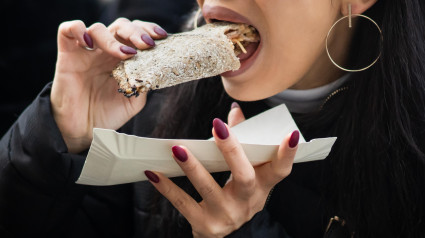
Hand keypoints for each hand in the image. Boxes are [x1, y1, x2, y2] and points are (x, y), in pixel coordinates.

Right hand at [51, 18, 167, 152]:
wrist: (83, 131)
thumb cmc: (107, 115)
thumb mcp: (133, 100)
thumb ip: (144, 84)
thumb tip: (156, 70)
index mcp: (122, 59)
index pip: (135, 33)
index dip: (148, 30)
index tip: (162, 37)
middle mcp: (105, 52)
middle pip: (120, 26)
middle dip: (136, 31)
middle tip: (147, 44)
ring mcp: (86, 52)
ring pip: (98, 28)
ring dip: (114, 38)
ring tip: (126, 54)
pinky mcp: (67, 56)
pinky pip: (67, 30)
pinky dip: (78, 29)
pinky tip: (89, 43)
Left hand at [144, 103, 298, 236]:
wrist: (220, 233)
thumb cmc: (234, 194)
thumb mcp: (244, 174)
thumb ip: (241, 142)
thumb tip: (234, 112)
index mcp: (262, 187)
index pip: (281, 171)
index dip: (287, 154)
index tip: (290, 134)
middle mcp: (248, 203)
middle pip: (245, 177)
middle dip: (232, 152)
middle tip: (218, 128)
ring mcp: (227, 216)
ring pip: (210, 189)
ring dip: (193, 167)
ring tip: (177, 149)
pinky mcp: (205, 226)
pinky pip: (184, 204)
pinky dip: (168, 188)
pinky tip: (154, 173)